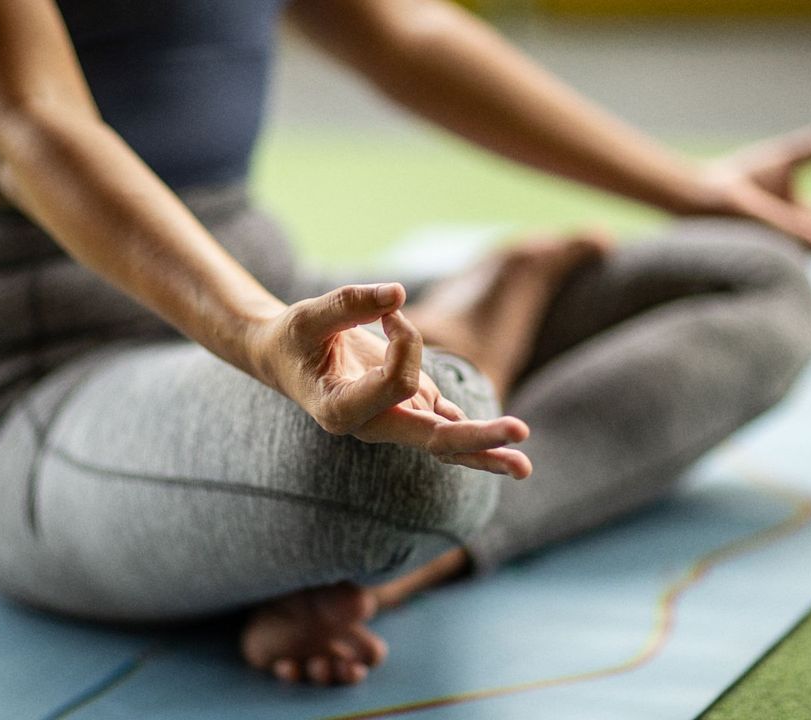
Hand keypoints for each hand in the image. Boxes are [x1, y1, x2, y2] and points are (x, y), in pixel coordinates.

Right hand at [251, 283, 532, 478]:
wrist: (286, 358)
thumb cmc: (295, 337)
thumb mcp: (309, 315)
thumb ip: (350, 303)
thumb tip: (397, 295)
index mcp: (342, 411)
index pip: (398, 383)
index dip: (406, 341)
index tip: (390, 311)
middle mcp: (373, 425)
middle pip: (434, 439)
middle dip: (479, 437)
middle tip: (521, 434)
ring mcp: (394, 422)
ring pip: (446, 443)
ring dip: (487, 452)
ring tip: (525, 468)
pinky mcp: (409, 410)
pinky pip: (446, 429)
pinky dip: (475, 435)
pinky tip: (506, 451)